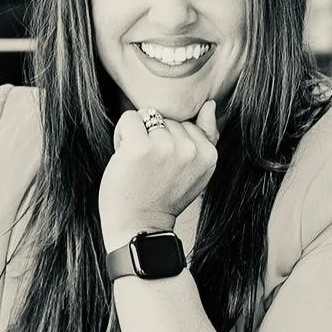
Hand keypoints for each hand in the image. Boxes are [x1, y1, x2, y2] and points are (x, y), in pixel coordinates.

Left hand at [99, 97, 219, 238]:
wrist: (139, 227)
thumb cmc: (162, 198)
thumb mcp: (194, 171)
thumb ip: (205, 137)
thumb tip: (210, 104)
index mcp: (208, 155)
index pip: (186, 124)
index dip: (170, 142)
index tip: (166, 168)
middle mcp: (190, 150)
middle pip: (166, 118)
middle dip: (154, 136)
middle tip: (151, 168)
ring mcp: (166, 147)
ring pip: (147, 116)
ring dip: (137, 136)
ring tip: (139, 164)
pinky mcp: (141, 147)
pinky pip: (129, 119)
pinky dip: (121, 135)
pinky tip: (125, 157)